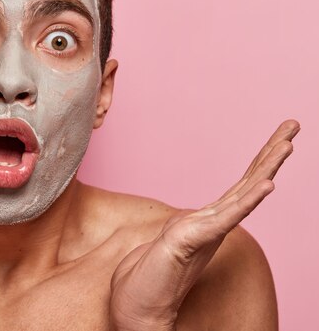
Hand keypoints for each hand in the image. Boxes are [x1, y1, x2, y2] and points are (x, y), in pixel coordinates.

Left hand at [109, 120, 299, 330]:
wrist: (137, 306)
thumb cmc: (150, 276)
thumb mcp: (168, 240)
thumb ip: (186, 230)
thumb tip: (191, 223)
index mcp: (210, 219)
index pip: (242, 184)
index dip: (262, 160)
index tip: (281, 137)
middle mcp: (214, 223)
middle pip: (250, 181)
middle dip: (272, 152)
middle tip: (294, 124)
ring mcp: (207, 231)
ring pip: (244, 195)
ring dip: (266, 168)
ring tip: (287, 144)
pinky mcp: (195, 240)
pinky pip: (227, 217)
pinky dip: (248, 201)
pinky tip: (268, 185)